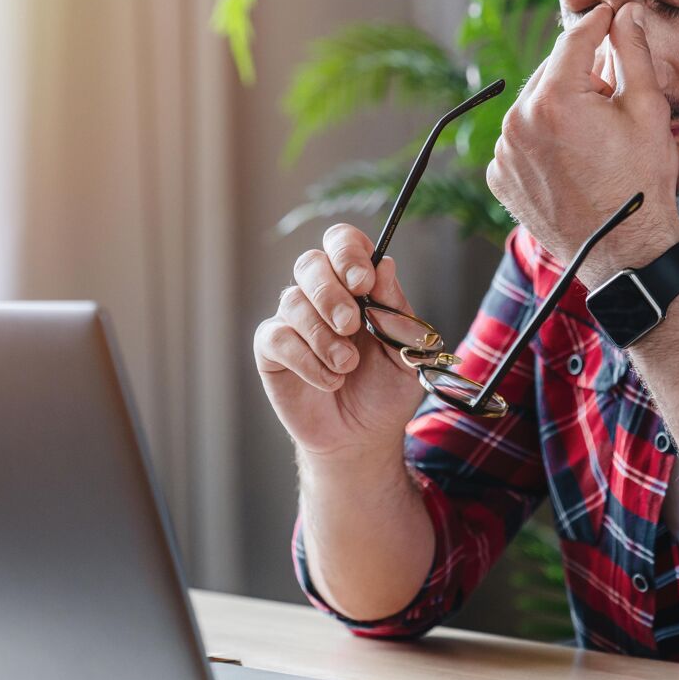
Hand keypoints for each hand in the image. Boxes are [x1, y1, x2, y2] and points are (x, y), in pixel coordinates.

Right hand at [254, 225, 424, 460]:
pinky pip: (277, 337)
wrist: (363, 437)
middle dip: (330, 292)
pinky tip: (330, 380)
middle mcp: (322, 294)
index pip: (343, 243)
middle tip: (351, 324)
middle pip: (310, 262)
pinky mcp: (272, 349)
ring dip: (323, 336)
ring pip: (292, 300)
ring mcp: (294, 320)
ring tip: (347, 366)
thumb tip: (385, 266)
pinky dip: (306, 360)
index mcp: (357, 284)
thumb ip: (396, 311)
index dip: (348, 252)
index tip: (363, 280)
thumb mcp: (406, 350)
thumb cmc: (386, 389)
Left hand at [487, 2, 678, 287]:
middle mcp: (518, 121)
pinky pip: (520, 139)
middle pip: (552, 70)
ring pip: (534, 104)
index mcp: (556, 99)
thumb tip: (625, 13)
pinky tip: (571, 158)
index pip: (574, 37)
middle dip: (581, 71)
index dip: (598, 22)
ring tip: (593, 136)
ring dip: (559, 105)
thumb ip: (633, 53)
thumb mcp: (648, 111)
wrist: (624, 251)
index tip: (610, 14)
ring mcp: (504, 152)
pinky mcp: (500, 176)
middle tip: (612, 92)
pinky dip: (542, 138)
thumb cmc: (642, 183)